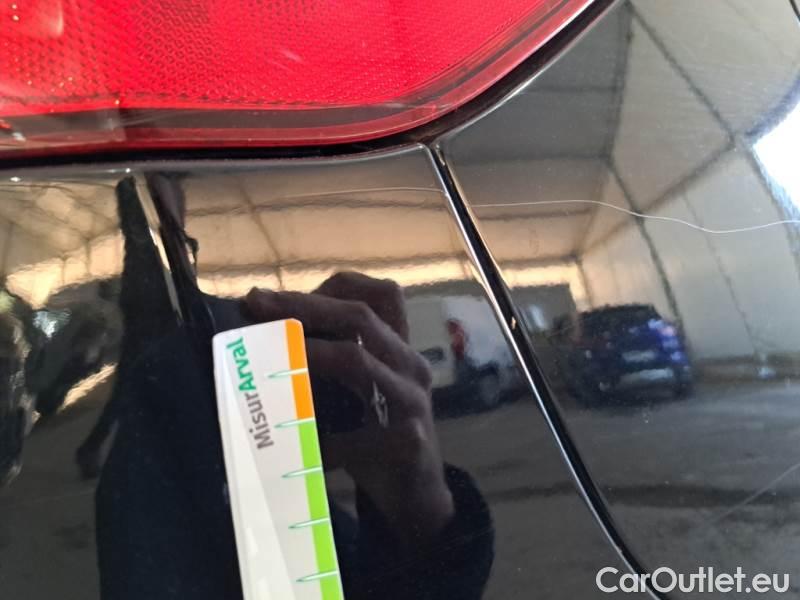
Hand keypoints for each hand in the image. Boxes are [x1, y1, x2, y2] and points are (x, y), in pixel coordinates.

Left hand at [245, 273, 453, 543]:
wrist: (417, 492)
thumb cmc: (375, 434)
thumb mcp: (356, 388)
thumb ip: (326, 358)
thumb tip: (261, 330)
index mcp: (398, 347)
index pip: (380, 293)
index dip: (326, 287)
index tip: (270, 295)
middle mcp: (409, 365)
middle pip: (361, 316)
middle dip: (303, 305)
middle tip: (256, 305)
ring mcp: (412, 402)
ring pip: (358, 362)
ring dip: (308, 355)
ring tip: (270, 362)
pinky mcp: (408, 442)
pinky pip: (356, 437)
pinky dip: (322, 441)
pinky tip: (300, 451)